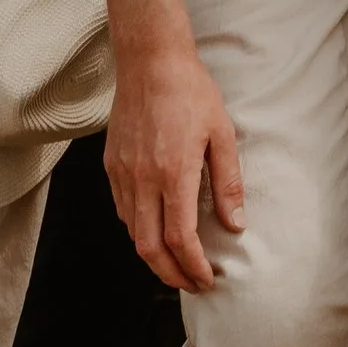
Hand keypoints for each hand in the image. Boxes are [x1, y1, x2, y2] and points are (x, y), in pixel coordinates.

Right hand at [105, 40, 243, 292]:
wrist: (151, 63)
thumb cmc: (193, 93)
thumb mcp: (222, 133)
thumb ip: (228, 182)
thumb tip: (235, 224)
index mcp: (174, 173)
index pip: (180, 238)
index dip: (193, 266)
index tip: (207, 279)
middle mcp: (143, 180)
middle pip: (150, 249)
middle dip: (171, 275)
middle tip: (192, 284)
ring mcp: (123, 175)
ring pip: (133, 233)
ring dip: (154, 256)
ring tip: (178, 263)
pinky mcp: (112, 167)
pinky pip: (124, 212)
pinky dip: (140, 231)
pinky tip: (157, 231)